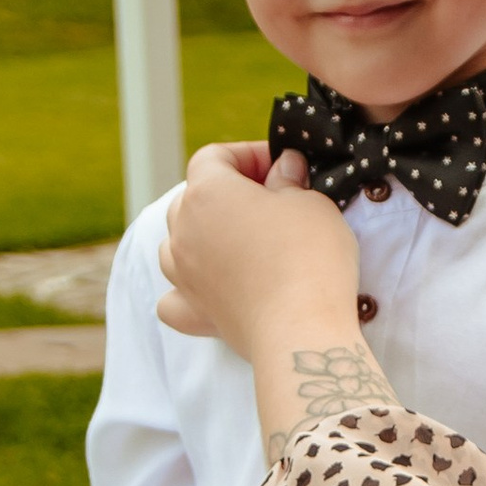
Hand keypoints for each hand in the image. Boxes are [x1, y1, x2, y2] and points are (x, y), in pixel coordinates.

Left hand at [160, 138, 360, 361]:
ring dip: (203, 235)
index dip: (248, 155)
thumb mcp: (311, 202)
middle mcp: (183, 231)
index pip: (214, 156)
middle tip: (272, 200)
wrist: (301, 330)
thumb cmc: (309, 258)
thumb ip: (290, 179)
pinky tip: (207, 288)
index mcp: (207, 193)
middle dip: (228, 193)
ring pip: (176, 243)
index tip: (280, 166)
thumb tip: (284, 168)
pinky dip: (187, 288)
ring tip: (241, 241)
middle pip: (192, 197)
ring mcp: (182, 274)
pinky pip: (174, 296)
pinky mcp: (193, 312)